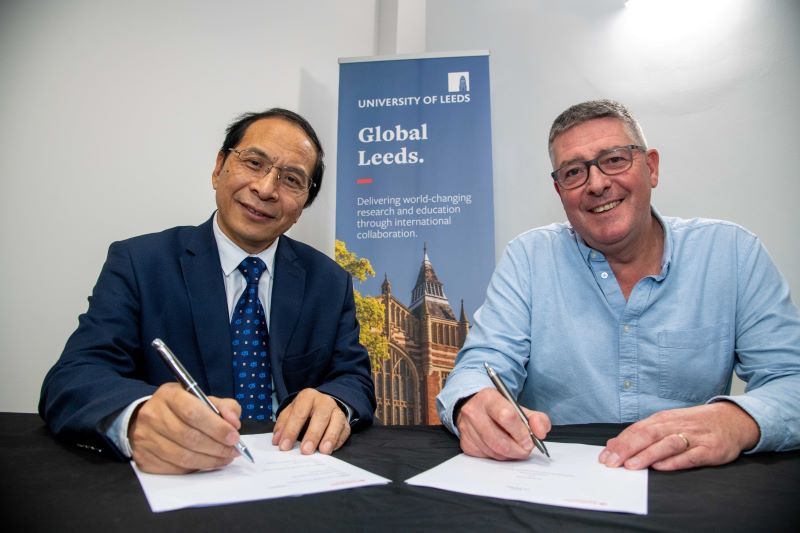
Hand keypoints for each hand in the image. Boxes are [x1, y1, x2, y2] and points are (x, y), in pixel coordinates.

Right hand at [129, 382, 242, 473]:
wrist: (148, 419)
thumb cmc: (180, 408)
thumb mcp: (201, 398)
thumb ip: (223, 406)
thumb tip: (234, 423)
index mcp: (169, 395)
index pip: (193, 413)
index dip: (217, 427)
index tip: (234, 437)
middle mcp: (153, 415)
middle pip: (189, 437)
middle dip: (217, 447)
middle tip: (233, 451)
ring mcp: (145, 438)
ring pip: (183, 456)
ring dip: (210, 460)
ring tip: (225, 458)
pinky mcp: (144, 458)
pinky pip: (174, 468)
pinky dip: (195, 468)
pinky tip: (207, 463)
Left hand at [271, 388, 350, 454]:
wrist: (323, 404)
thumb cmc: (304, 410)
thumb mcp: (291, 411)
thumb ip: (283, 424)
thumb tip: (277, 440)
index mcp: (308, 396)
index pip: (299, 413)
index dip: (291, 430)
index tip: (284, 446)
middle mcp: (324, 401)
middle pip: (320, 416)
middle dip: (313, 435)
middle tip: (305, 451)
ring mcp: (337, 411)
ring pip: (336, 422)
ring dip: (330, 437)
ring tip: (323, 451)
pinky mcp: (345, 422)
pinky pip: (344, 431)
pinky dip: (338, 441)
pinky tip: (331, 450)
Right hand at [456, 388, 550, 459]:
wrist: (473, 405)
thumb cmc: (498, 407)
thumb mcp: (518, 406)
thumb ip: (536, 418)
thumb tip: (541, 433)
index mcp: (489, 398)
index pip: (506, 416)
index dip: (521, 432)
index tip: (529, 440)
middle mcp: (474, 412)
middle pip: (499, 440)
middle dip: (518, 449)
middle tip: (526, 449)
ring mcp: (467, 429)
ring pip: (494, 451)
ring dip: (509, 454)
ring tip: (515, 448)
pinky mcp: (465, 443)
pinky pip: (486, 456)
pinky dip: (498, 456)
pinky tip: (501, 448)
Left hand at [599, 402, 759, 470]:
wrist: (732, 419)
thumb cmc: (695, 424)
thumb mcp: (668, 423)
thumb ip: (643, 433)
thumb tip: (614, 444)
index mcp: (662, 419)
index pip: (636, 430)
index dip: (619, 443)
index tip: (604, 456)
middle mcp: (675, 425)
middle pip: (647, 435)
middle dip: (627, 449)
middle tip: (612, 462)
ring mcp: (693, 437)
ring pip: (666, 444)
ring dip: (648, 454)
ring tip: (631, 465)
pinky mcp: (710, 449)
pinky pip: (690, 455)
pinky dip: (675, 461)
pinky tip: (662, 466)